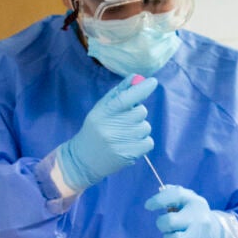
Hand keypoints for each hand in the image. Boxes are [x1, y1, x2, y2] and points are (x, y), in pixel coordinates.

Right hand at [55, 75, 158, 190]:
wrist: (84, 160)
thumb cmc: (95, 130)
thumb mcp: (101, 109)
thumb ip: (119, 93)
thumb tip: (137, 78)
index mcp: (104, 113)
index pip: (125, 98)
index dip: (141, 89)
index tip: (153, 82)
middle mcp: (112, 127)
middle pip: (141, 112)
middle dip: (137, 114)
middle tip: (125, 120)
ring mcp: (121, 142)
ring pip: (146, 127)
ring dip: (139, 129)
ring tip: (124, 135)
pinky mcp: (130, 155)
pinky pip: (148, 142)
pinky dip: (142, 142)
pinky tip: (129, 144)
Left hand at [145, 185, 237, 237]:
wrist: (217, 235)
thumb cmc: (194, 215)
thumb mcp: (188, 200)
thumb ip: (174, 193)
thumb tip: (160, 190)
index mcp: (195, 202)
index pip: (176, 195)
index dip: (158, 200)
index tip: (148, 206)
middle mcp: (199, 219)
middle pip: (169, 222)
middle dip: (162, 224)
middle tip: (166, 225)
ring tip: (173, 236)